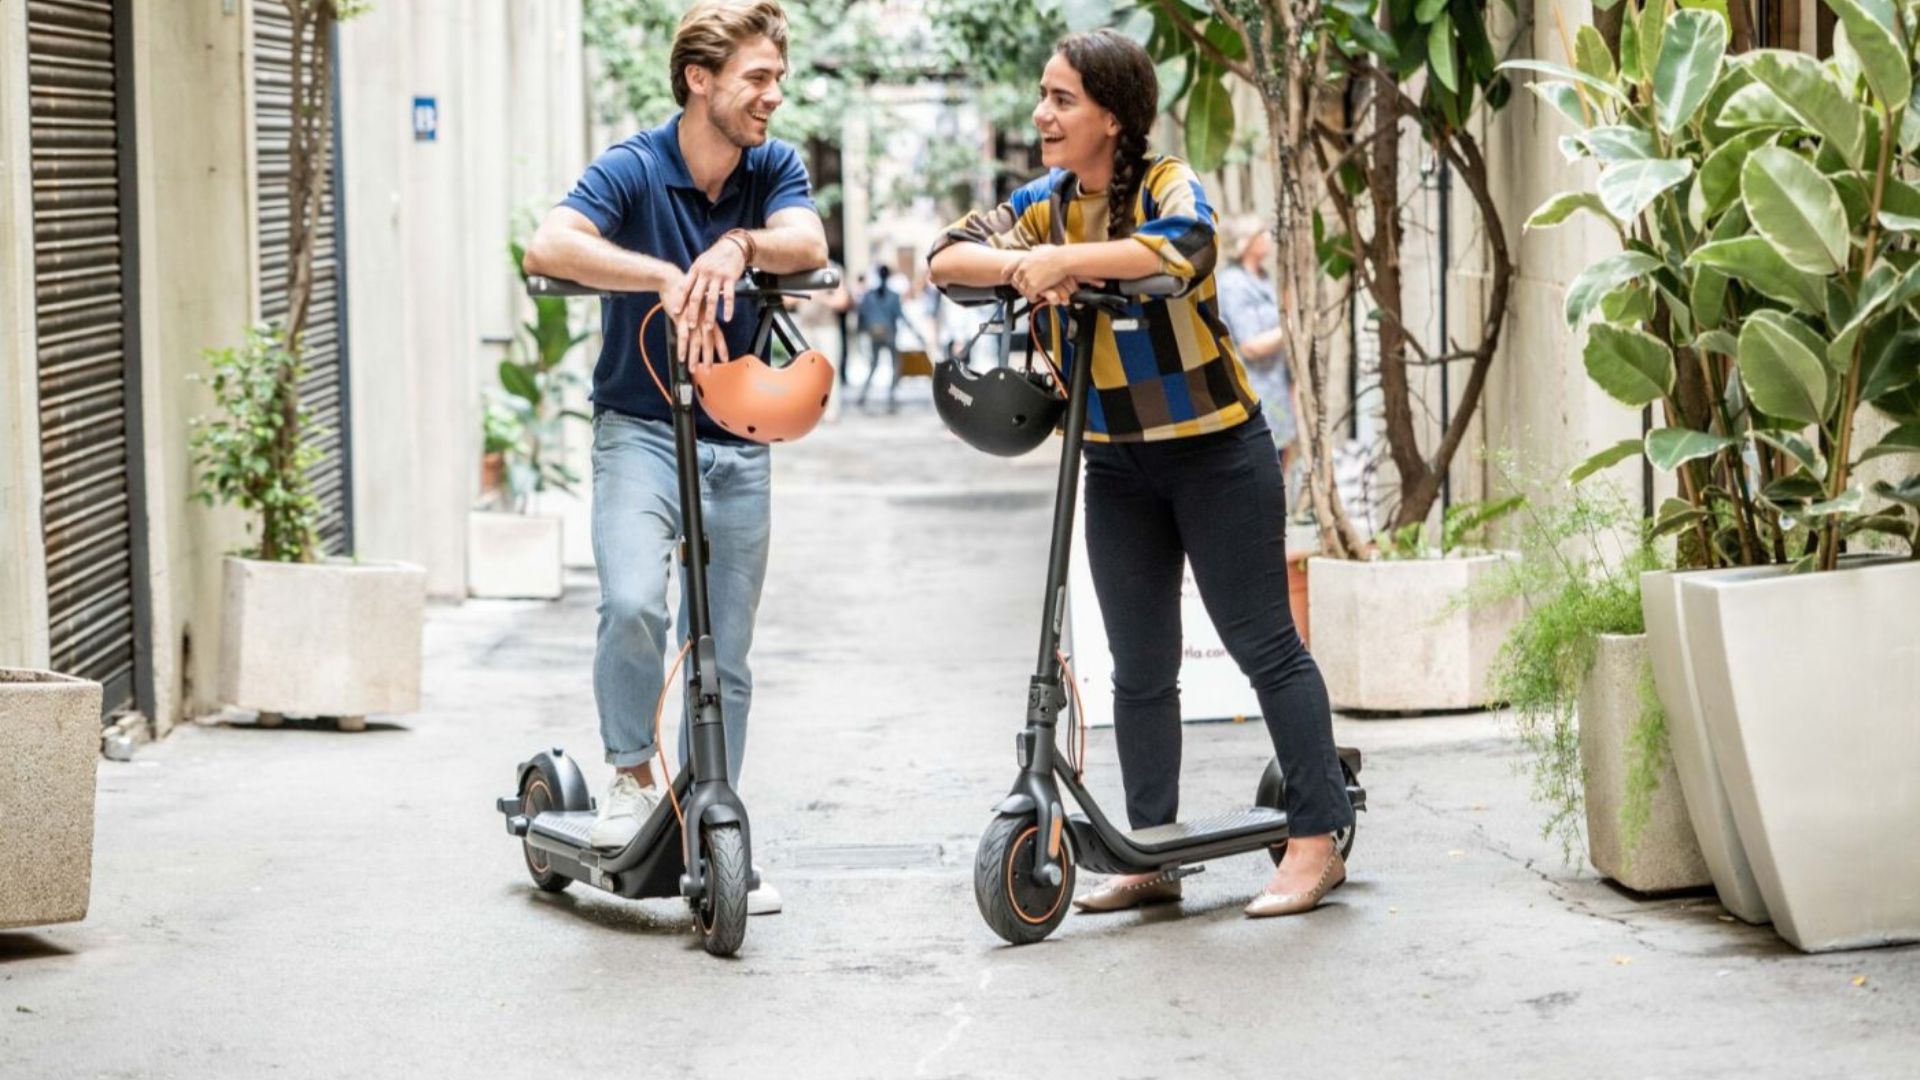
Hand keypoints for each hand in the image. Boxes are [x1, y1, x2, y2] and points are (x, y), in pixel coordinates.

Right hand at [655, 268, 732, 372]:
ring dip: (695, 357)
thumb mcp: (696, 306)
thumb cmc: (684, 294)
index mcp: (707, 317)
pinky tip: (682, 358)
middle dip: (709, 358)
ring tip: (694, 369)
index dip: (721, 347)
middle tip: (709, 370)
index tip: (725, 359)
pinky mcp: (680, 319)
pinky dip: (682, 348)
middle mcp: (702, 320)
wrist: (672, 281)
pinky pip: (682, 337)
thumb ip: (700, 318)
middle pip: (708, 342)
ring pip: (696, 342)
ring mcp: (692, 320)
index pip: (717, 335)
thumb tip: (703, 329)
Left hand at [665, 237, 750, 351]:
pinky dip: (728, 308)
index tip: (675, 312)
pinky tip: (727, 318)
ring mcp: (718, 276)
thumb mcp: (700, 263)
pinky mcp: (731, 278)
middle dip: (692, 312)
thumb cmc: (714, 257)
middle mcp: (705, 273)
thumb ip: (693, 276)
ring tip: (708, 327)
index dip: (680, 301)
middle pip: (696, 296)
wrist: (732, 246)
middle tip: (691, 326)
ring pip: (712, 299)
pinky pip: (729, 296)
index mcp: (696, 270)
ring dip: (709, 315)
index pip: (685, 288)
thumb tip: (681, 289)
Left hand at [1003, 245, 1078, 305]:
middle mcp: (1022, 269)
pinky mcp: (1033, 286)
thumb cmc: (1057, 254)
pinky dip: (1034, 298)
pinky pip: (1029, 296)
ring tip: (1036, 293)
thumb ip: (1036, 250)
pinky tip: (1039, 296)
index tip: (1004, 280)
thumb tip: (1034, 249)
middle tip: (1028, 289)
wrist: (1063, 259)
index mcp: (1024, 259)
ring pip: (1022, 291)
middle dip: (1020, 287)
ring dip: (1028, 293)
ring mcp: (1027, 278)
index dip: (1005, 276)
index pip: (1008, 269)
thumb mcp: (1043, 248)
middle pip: (1015, 282)